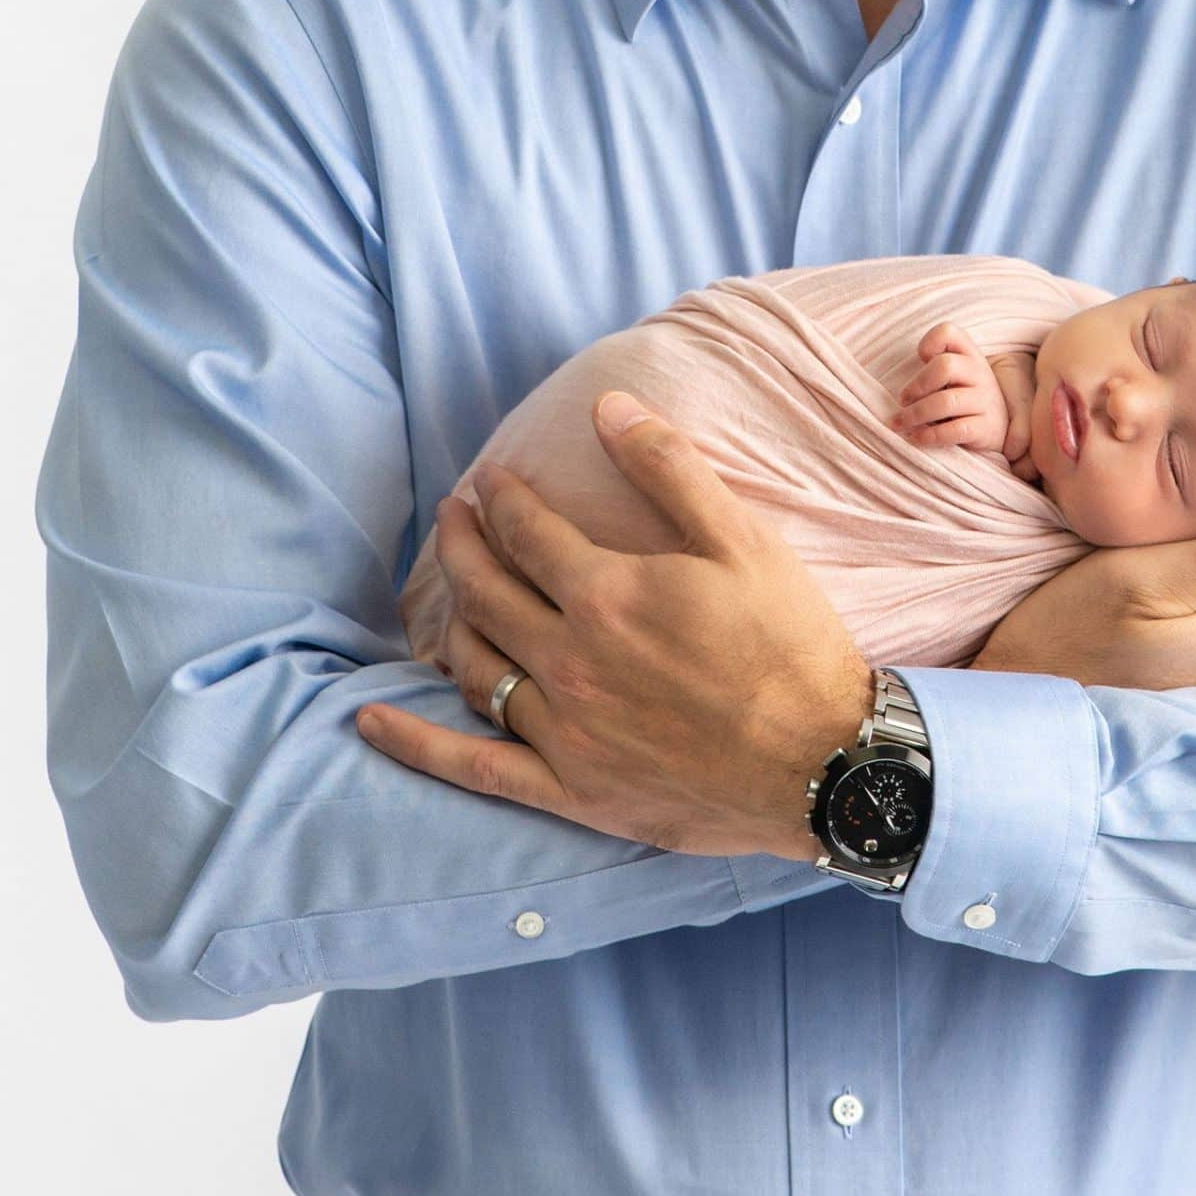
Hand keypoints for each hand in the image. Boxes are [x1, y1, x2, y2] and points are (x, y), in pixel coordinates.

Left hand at [356, 392, 874, 861]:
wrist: (825, 765)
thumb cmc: (791, 645)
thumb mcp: (742, 541)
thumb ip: (668, 469)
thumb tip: (607, 405)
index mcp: (607, 593)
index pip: (526, 530)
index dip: (502, 498)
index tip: (491, 479)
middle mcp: (570, 660)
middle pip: (485, 590)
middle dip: (461, 543)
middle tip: (453, 515)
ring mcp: (562, 731)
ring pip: (475, 664)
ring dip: (451, 617)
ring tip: (448, 587)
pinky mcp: (568, 790)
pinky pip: (471, 767)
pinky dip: (414, 742)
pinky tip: (370, 718)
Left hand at [892, 322, 1008, 453]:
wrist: (999, 428)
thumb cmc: (964, 397)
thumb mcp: (955, 375)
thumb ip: (934, 368)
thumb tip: (902, 390)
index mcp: (969, 354)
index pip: (948, 332)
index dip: (929, 343)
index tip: (920, 360)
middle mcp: (980, 373)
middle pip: (945, 366)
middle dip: (917, 385)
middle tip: (902, 401)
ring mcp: (986, 400)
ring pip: (946, 402)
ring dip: (915, 415)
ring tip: (900, 423)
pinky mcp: (987, 428)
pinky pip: (955, 430)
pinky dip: (930, 435)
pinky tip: (918, 438)